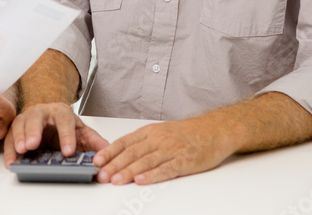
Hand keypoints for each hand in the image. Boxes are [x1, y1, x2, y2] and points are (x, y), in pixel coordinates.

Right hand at [3, 102, 108, 166]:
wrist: (51, 118)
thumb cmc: (66, 127)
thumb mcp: (83, 133)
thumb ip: (95, 142)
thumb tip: (108, 152)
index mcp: (62, 111)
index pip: (65, 119)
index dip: (66, 135)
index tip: (68, 152)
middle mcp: (43, 112)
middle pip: (37, 117)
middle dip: (34, 130)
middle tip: (33, 145)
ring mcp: (27, 118)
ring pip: (21, 123)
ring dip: (19, 137)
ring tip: (21, 150)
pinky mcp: (16, 128)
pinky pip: (9, 136)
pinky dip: (9, 149)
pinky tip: (12, 161)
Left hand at [93, 118, 234, 184]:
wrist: (214, 131)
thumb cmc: (187, 133)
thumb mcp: (161, 132)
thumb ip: (142, 143)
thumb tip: (120, 155)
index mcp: (150, 132)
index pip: (125, 142)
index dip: (110, 152)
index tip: (97, 161)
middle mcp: (158, 139)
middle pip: (132, 152)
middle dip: (115, 164)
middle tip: (101, 175)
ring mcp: (171, 150)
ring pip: (146, 161)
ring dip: (129, 171)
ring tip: (116, 180)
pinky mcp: (184, 161)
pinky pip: (165, 169)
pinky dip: (152, 175)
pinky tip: (141, 180)